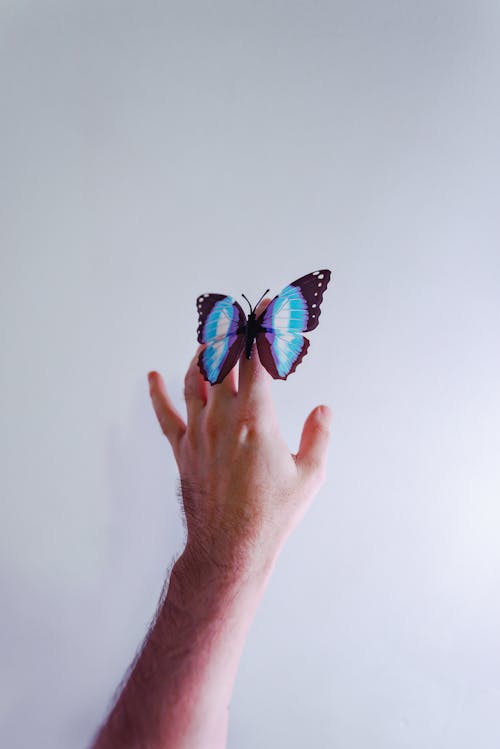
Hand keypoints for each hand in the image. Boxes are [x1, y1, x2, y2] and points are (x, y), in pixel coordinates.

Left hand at [148, 328, 331, 577]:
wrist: (230, 547)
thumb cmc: (270, 515)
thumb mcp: (309, 476)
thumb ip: (318, 436)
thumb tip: (323, 410)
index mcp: (255, 417)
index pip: (257, 357)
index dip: (263, 327)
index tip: (269, 310)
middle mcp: (222, 416)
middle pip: (223, 358)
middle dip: (234, 331)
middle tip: (242, 317)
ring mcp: (198, 431)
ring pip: (193, 377)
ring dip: (203, 352)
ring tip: (213, 339)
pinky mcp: (182, 449)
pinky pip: (165, 413)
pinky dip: (158, 391)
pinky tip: (153, 376)